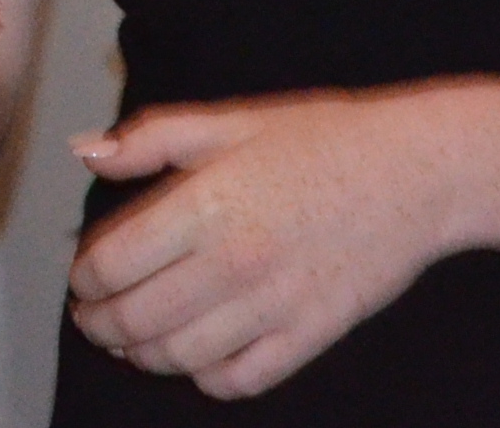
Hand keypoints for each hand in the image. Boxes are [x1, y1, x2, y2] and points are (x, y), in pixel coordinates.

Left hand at [69, 88, 459, 400]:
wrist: (416, 172)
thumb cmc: (325, 139)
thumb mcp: (233, 120)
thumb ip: (151, 137)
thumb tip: (87, 154)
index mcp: (206, 204)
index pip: (112, 263)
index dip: (84, 278)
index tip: (83, 278)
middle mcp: (232, 261)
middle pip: (136, 318)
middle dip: (100, 324)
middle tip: (94, 317)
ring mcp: (271, 305)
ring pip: (179, 357)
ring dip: (144, 354)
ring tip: (134, 341)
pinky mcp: (308, 336)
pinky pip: (238, 380)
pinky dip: (206, 378)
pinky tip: (197, 358)